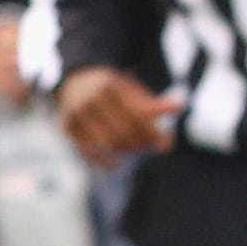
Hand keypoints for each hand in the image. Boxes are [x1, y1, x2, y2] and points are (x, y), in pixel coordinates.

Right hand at [56, 68, 182, 163]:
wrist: (77, 79)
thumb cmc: (113, 89)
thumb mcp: (133, 90)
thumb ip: (154, 102)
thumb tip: (180, 107)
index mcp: (110, 85)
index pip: (137, 116)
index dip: (154, 133)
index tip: (166, 145)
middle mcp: (90, 98)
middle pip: (123, 130)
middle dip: (141, 142)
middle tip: (151, 146)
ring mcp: (75, 112)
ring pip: (107, 142)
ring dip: (126, 150)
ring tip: (137, 149)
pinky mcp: (66, 125)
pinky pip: (85, 149)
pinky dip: (101, 161)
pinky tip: (115, 166)